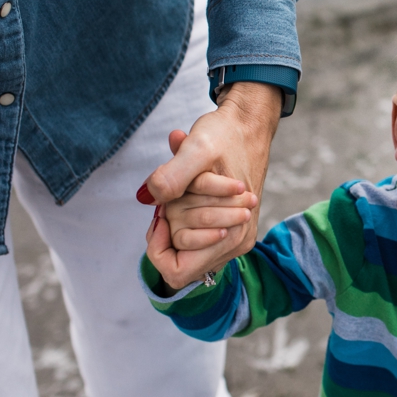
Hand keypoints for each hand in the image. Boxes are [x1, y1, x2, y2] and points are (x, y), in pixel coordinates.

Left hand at [138, 82, 281, 293]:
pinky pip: (194, 236)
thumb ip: (172, 176)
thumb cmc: (226, 135)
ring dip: (177, 219)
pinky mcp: (230, 227)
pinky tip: (187, 192)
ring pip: (186, 247)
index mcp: (232, 235)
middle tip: (172, 196)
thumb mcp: (197, 148)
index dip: (160, 248)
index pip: (177, 271)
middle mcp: (236, 242)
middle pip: (180, 257)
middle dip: (169, 227)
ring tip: (183, 191)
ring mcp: (234, 236)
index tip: (160, 217)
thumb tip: (148, 198)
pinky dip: (184, 215)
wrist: (248, 125)